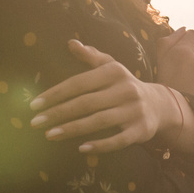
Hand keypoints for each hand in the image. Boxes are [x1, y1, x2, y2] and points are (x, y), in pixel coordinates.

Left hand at [30, 40, 193, 155]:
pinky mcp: (140, 130)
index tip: (34, 105)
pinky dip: (100, 145)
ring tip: (49, 135)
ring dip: (72, 129)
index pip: (79, 83)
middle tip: (35, 123)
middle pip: (86, 103)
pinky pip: (118, 140)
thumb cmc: (124, 85)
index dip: (55, 94)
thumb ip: (91, 56)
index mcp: (114, 72)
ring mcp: (134, 111)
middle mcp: (125, 90)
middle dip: (58, 113)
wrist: (159, 105)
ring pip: (98, 122)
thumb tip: (71, 43)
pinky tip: (80, 148)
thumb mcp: (111, 67)